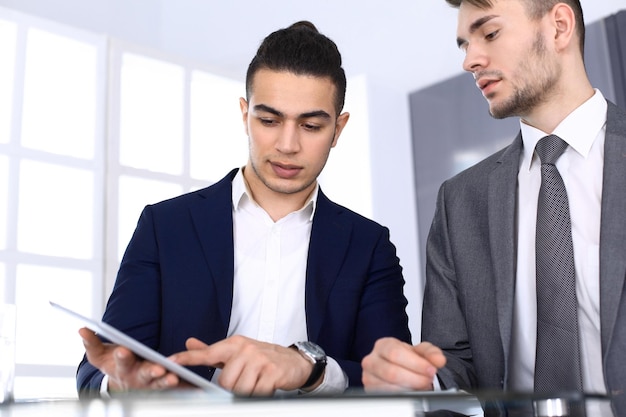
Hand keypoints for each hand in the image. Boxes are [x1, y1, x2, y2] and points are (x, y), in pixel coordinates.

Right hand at [79, 327, 179, 390]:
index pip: (121, 361)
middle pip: (144, 374)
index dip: (122, 356)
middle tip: (158, 369)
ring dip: (168, 381)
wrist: (122, 384)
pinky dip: (183, 388)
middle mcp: (137, 377)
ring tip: (175, 378)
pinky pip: (175, 388)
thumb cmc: (112, 364)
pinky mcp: (163, 386)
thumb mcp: (99, 355)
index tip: (123, 350)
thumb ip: (91, 343)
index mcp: (122, 368)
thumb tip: (82, 329)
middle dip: (150, 372)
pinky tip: (193, 385)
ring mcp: (151, 383)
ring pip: (160, 383)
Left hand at [169, 335, 315, 395]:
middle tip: (244, 382)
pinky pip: (256, 393)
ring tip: (256, 384)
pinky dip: (259, 395)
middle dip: (232, 389)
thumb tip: (190, 343)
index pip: (207, 352)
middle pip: (225, 381)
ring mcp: (259, 360)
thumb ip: (212, 350)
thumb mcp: (237, 350)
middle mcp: (246, 349)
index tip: (171, 362)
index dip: (188, 358)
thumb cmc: (263, 357)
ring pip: (240, 389)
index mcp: (235, 343)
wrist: (295, 361)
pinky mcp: (272, 372)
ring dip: (247, 393)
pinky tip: (266, 387)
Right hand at [361, 338, 445, 391]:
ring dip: (410, 389)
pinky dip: (402, 396)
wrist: (398, 366)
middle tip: (428, 380)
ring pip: (389, 388)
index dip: (415, 364)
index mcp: (383, 345)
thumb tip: (438, 360)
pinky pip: (386, 397)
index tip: (430, 370)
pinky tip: (411, 392)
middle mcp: (372, 360)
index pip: (395, 353)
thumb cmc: (405, 358)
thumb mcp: (420, 351)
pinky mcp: (370, 391)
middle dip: (415, 379)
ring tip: (421, 386)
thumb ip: (431, 353)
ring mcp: (369, 377)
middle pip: (392, 372)